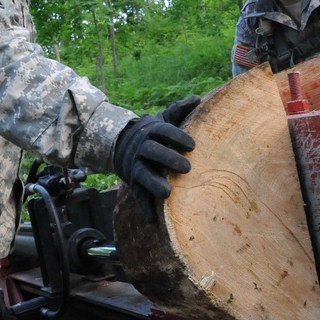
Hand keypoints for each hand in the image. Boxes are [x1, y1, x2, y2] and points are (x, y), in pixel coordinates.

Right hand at [114, 96, 200, 223]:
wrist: (123, 145)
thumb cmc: (153, 133)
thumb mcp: (162, 120)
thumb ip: (178, 110)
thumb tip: (196, 98)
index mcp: (152, 131)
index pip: (163, 131)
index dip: (177, 137)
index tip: (193, 145)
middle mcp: (142, 148)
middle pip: (153, 151)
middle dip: (168, 158)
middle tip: (188, 167)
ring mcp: (137, 166)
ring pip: (143, 175)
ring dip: (154, 184)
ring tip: (167, 193)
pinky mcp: (133, 183)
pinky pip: (138, 196)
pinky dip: (145, 208)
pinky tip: (152, 220)